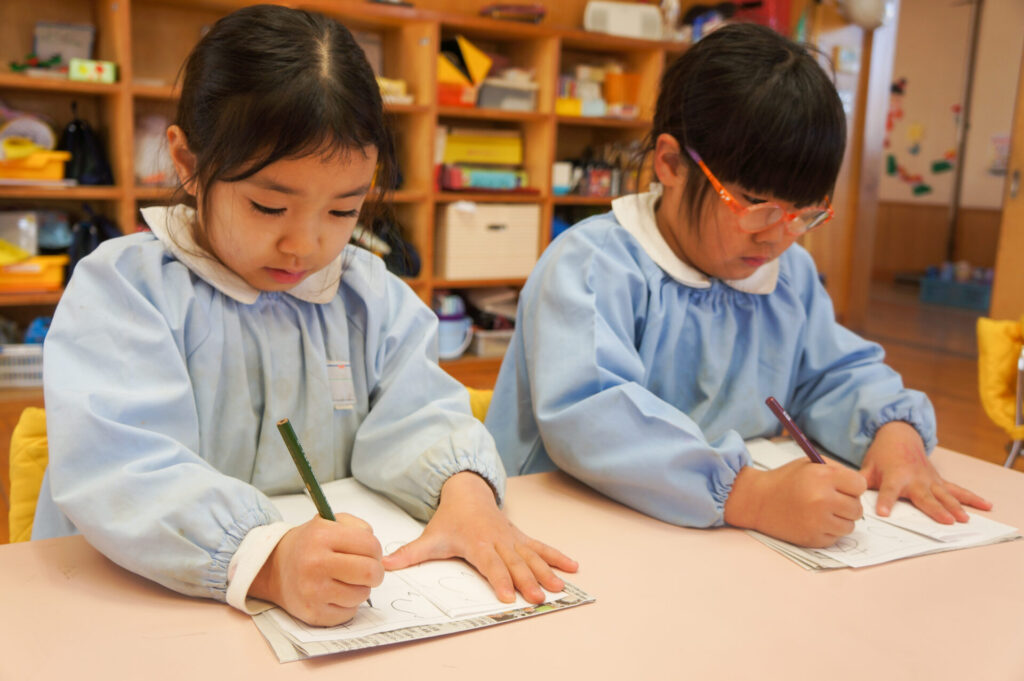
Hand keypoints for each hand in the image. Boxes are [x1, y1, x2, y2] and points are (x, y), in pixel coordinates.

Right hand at [249, 513, 383, 626]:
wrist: (275, 567)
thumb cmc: (309, 545)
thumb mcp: (330, 522)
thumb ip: (359, 528)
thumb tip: (380, 553)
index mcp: (321, 536)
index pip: (370, 545)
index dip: (376, 550)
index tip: (370, 553)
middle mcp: (315, 564)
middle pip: (370, 572)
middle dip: (375, 571)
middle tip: (367, 570)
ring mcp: (313, 592)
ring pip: (362, 594)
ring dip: (361, 588)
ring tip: (346, 580)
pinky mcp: (313, 614)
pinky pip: (349, 612)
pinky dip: (348, 604)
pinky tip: (335, 594)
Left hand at [381, 471, 578, 603]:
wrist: (468, 492)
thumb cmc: (450, 519)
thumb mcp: (430, 536)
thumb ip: (410, 553)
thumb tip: (385, 564)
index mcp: (477, 543)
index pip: (490, 564)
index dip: (500, 579)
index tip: (508, 596)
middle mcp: (498, 541)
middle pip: (515, 564)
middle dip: (528, 581)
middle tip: (539, 598)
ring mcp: (512, 539)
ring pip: (532, 557)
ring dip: (547, 572)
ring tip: (560, 588)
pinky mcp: (521, 538)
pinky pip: (542, 548)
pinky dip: (558, 557)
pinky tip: (573, 567)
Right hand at [724, 458, 865, 547]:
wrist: (757, 500)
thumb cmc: (785, 480)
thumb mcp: (809, 464)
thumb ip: (836, 471)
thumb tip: (860, 488)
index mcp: (823, 477)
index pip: (860, 486)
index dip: (852, 486)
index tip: (842, 488)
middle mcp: (822, 499)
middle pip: (858, 508)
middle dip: (847, 505)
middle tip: (831, 501)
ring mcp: (818, 521)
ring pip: (850, 526)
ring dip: (840, 520)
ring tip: (822, 512)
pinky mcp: (812, 539)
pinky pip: (836, 538)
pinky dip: (828, 531)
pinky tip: (813, 522)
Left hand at [859, 421, 991, 522]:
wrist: (899, 435)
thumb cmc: (881, 455)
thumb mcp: (867, 466)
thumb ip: (858, 482)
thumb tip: (845, 495)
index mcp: (894, 475)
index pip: (888, 490)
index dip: (885, 501)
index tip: (883, 513)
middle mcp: (914, 478)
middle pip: (924, 496)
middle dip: (934, 508)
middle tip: (945, 521)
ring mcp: (930, 479)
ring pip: (944, 494)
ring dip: (955, 506)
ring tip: (964, 519)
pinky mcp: (939, 480)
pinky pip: (957, 489)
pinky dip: (971, 498)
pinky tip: (986, 505)